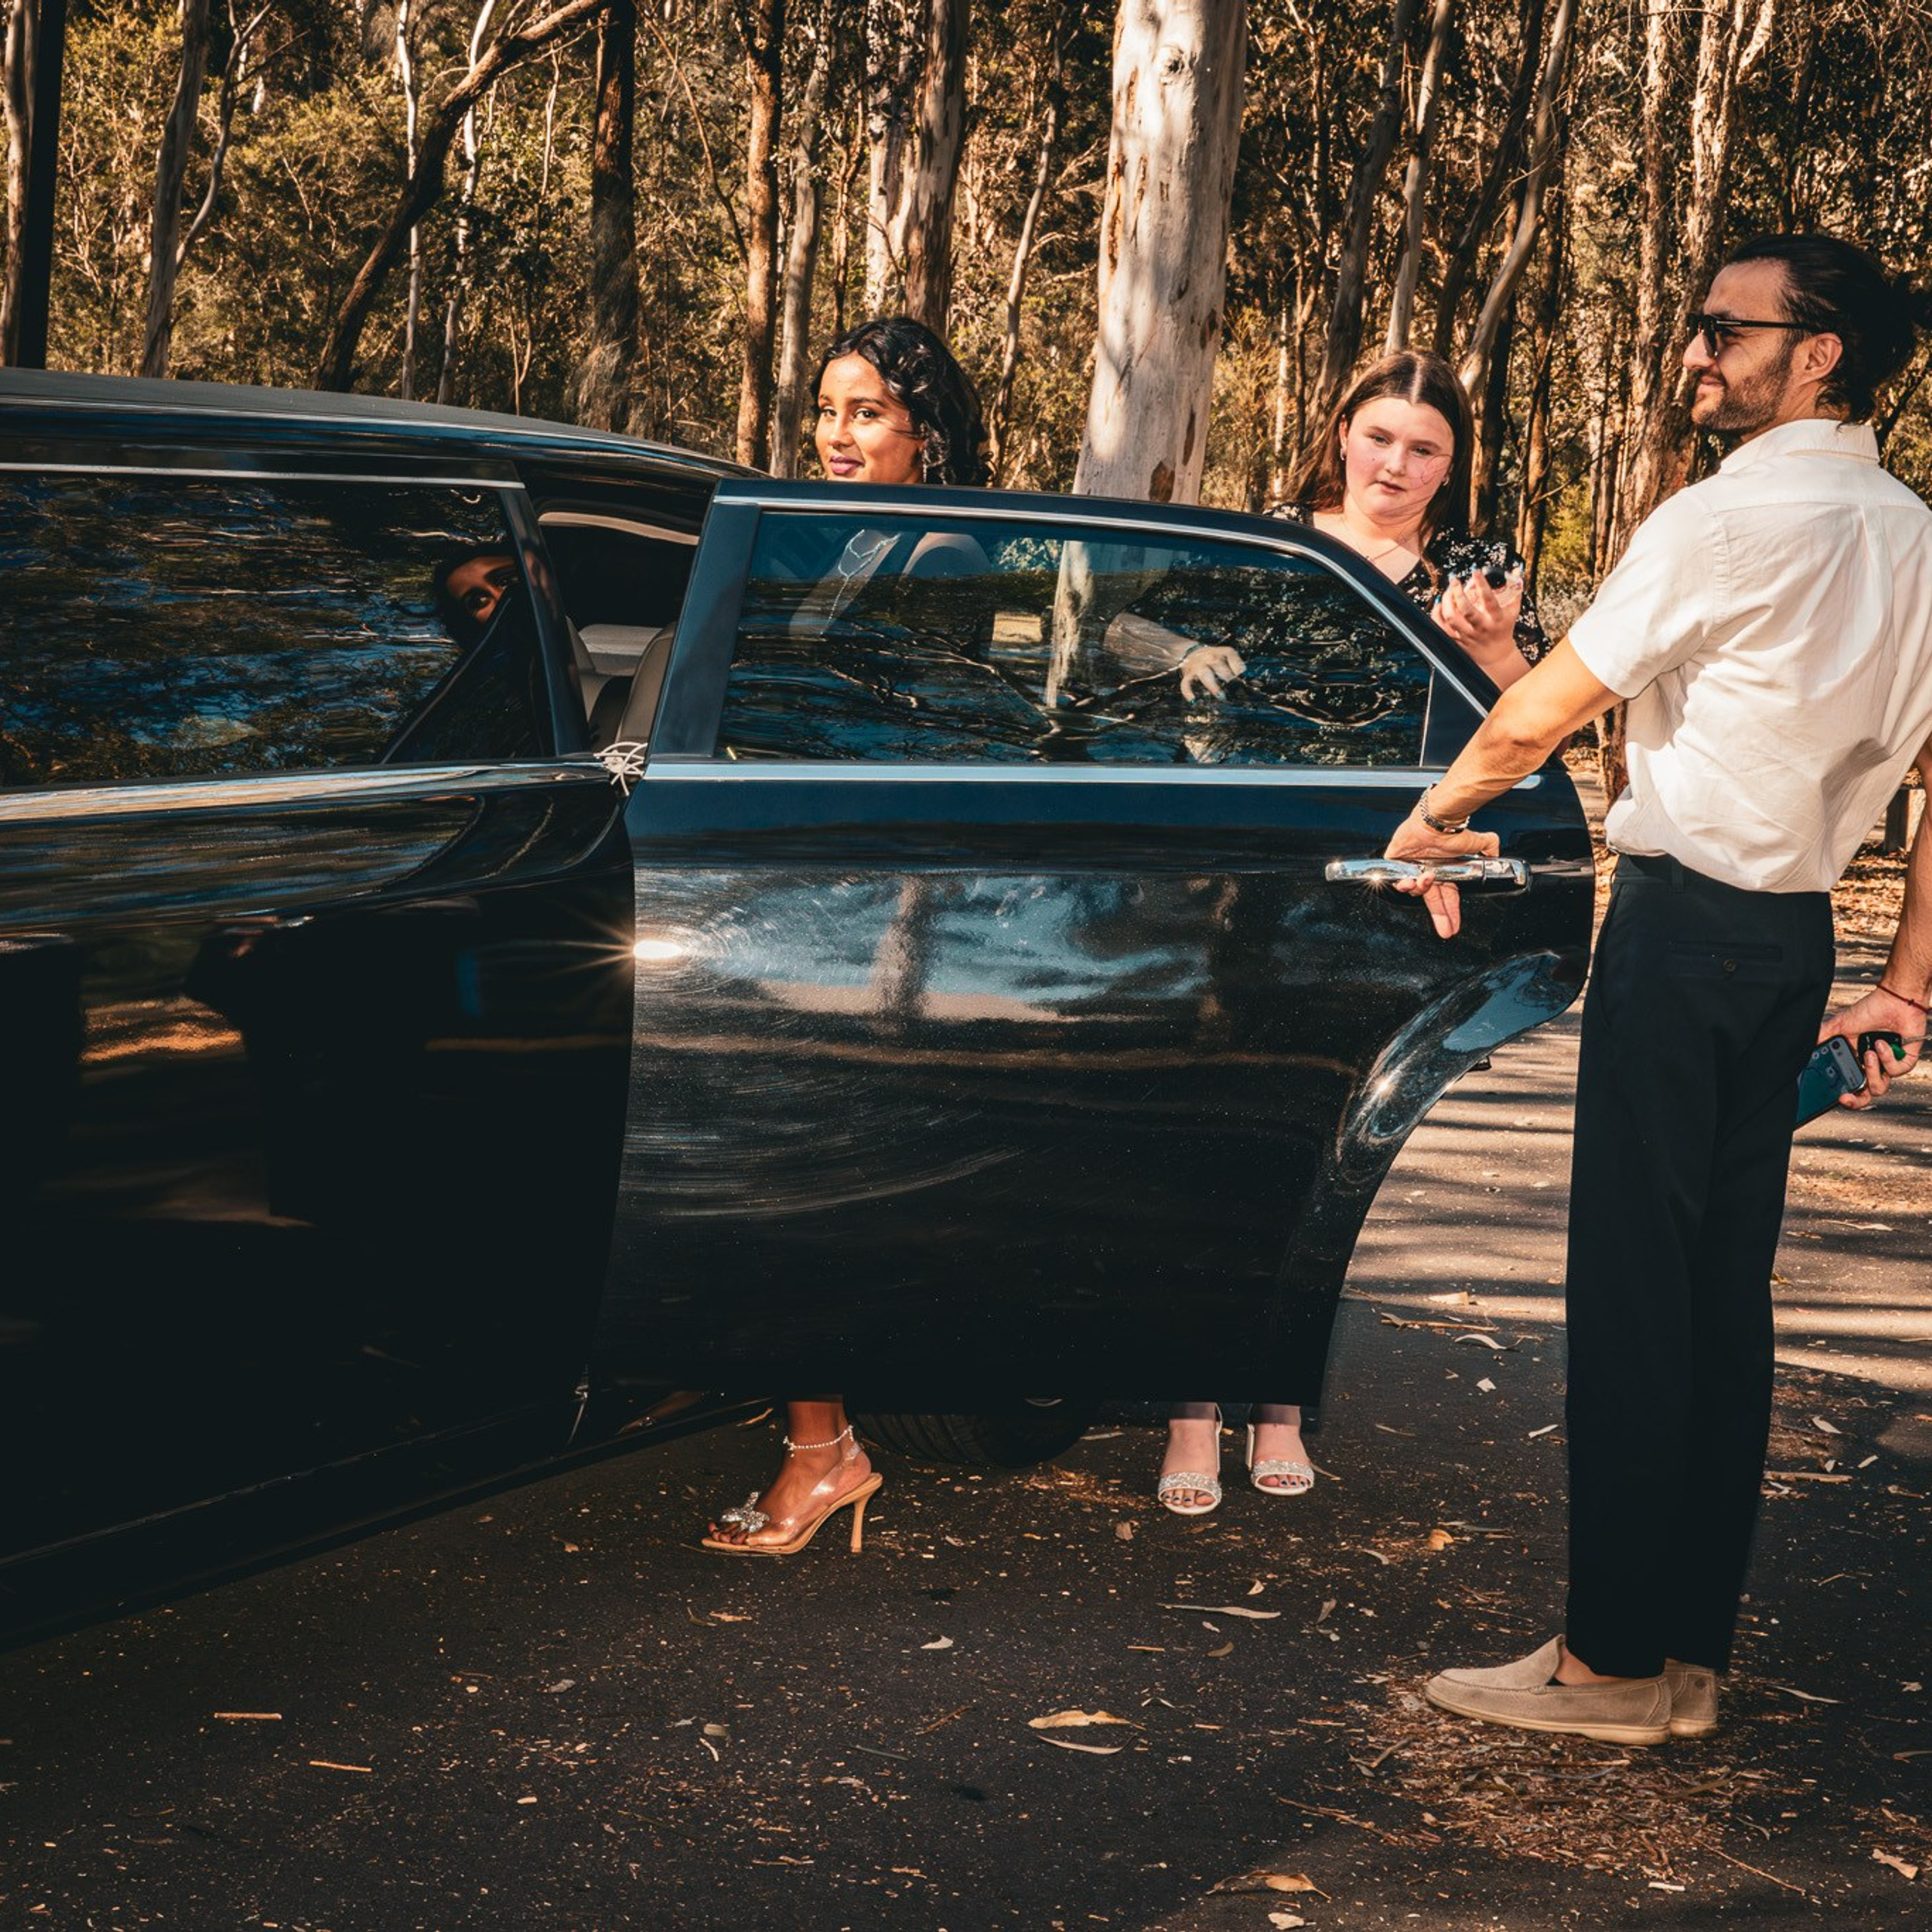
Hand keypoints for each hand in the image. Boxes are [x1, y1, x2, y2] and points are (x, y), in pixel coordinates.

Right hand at [1179, 644, 1245, 699]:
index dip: (1237, 664)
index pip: (1229, 653)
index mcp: (1219, 652)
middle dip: (1226, 675)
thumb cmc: (1212, 658)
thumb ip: (1235, 663)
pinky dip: (1188, 692)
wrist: (1190, 653)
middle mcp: (1207, 657)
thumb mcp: (1224, 655)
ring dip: (1213, 686)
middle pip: (1216, 663)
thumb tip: (1243, 674)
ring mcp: (1197, 666)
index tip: (1241, 674)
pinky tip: (1193, 701)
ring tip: (1221, 696)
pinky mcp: (1188, 675)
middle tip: (1234, 687)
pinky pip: (1185, 683)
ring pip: (1204, 674)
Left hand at [1384, 805, 1501, 940]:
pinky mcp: (1397, 861)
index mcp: (1446, 872)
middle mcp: (1430, 872)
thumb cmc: (1452, 831)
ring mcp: (1413, 867)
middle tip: (1445, 931)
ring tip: (1427, 880)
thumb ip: (1488, 847)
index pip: (1448, 897)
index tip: (1454, 928)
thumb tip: (1496, 855)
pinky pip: (1396, 879)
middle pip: (1432, 900)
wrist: (1436, 820)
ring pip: (1415, 890)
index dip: (1451, 913)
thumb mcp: (1477, 842)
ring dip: (1421, 889)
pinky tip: (1409, 881)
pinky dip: (1402, 883)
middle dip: (1439, 917)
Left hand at [1434, 567, 1523, 657]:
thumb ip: (1515, 590)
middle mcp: (1481, 627)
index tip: (1475, 571)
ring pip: (1451, 618)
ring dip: (1446, 602)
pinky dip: (1437, 614)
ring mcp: (1467, 635)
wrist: (1496, 656)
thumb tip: (1516, 570)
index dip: (1482, 584)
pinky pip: (1441, 627)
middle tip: (1455, 581)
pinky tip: (1439, 604)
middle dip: (1458, 592)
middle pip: (1466, 609)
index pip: (1489, 599)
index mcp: (1496, 618)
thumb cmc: (1504, 629)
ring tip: (1447, 592)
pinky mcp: (1456, 640)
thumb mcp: (1513, 611)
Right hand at [1816, 985, 1925, 1107]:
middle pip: (1865, 1094)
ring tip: (1869, 1052)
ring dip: (1872, 1071)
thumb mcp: (1839, 1024)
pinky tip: (1883, 1043)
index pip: (1850, 1085)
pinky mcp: (1906, 1061)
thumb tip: (1807, 1046)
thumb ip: (1822, 1036)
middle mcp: (1872, 1066)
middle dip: (1856, 1099)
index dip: (1845, 1095)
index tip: (1837, 1096)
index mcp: (1856, 1060)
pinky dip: (1888, 1058)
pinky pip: (1896, 1071)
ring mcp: (1889, 1065)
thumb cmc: (1871, 1010)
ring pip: (1879, 1086)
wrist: (1894, 1001)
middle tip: (1846, 1095)